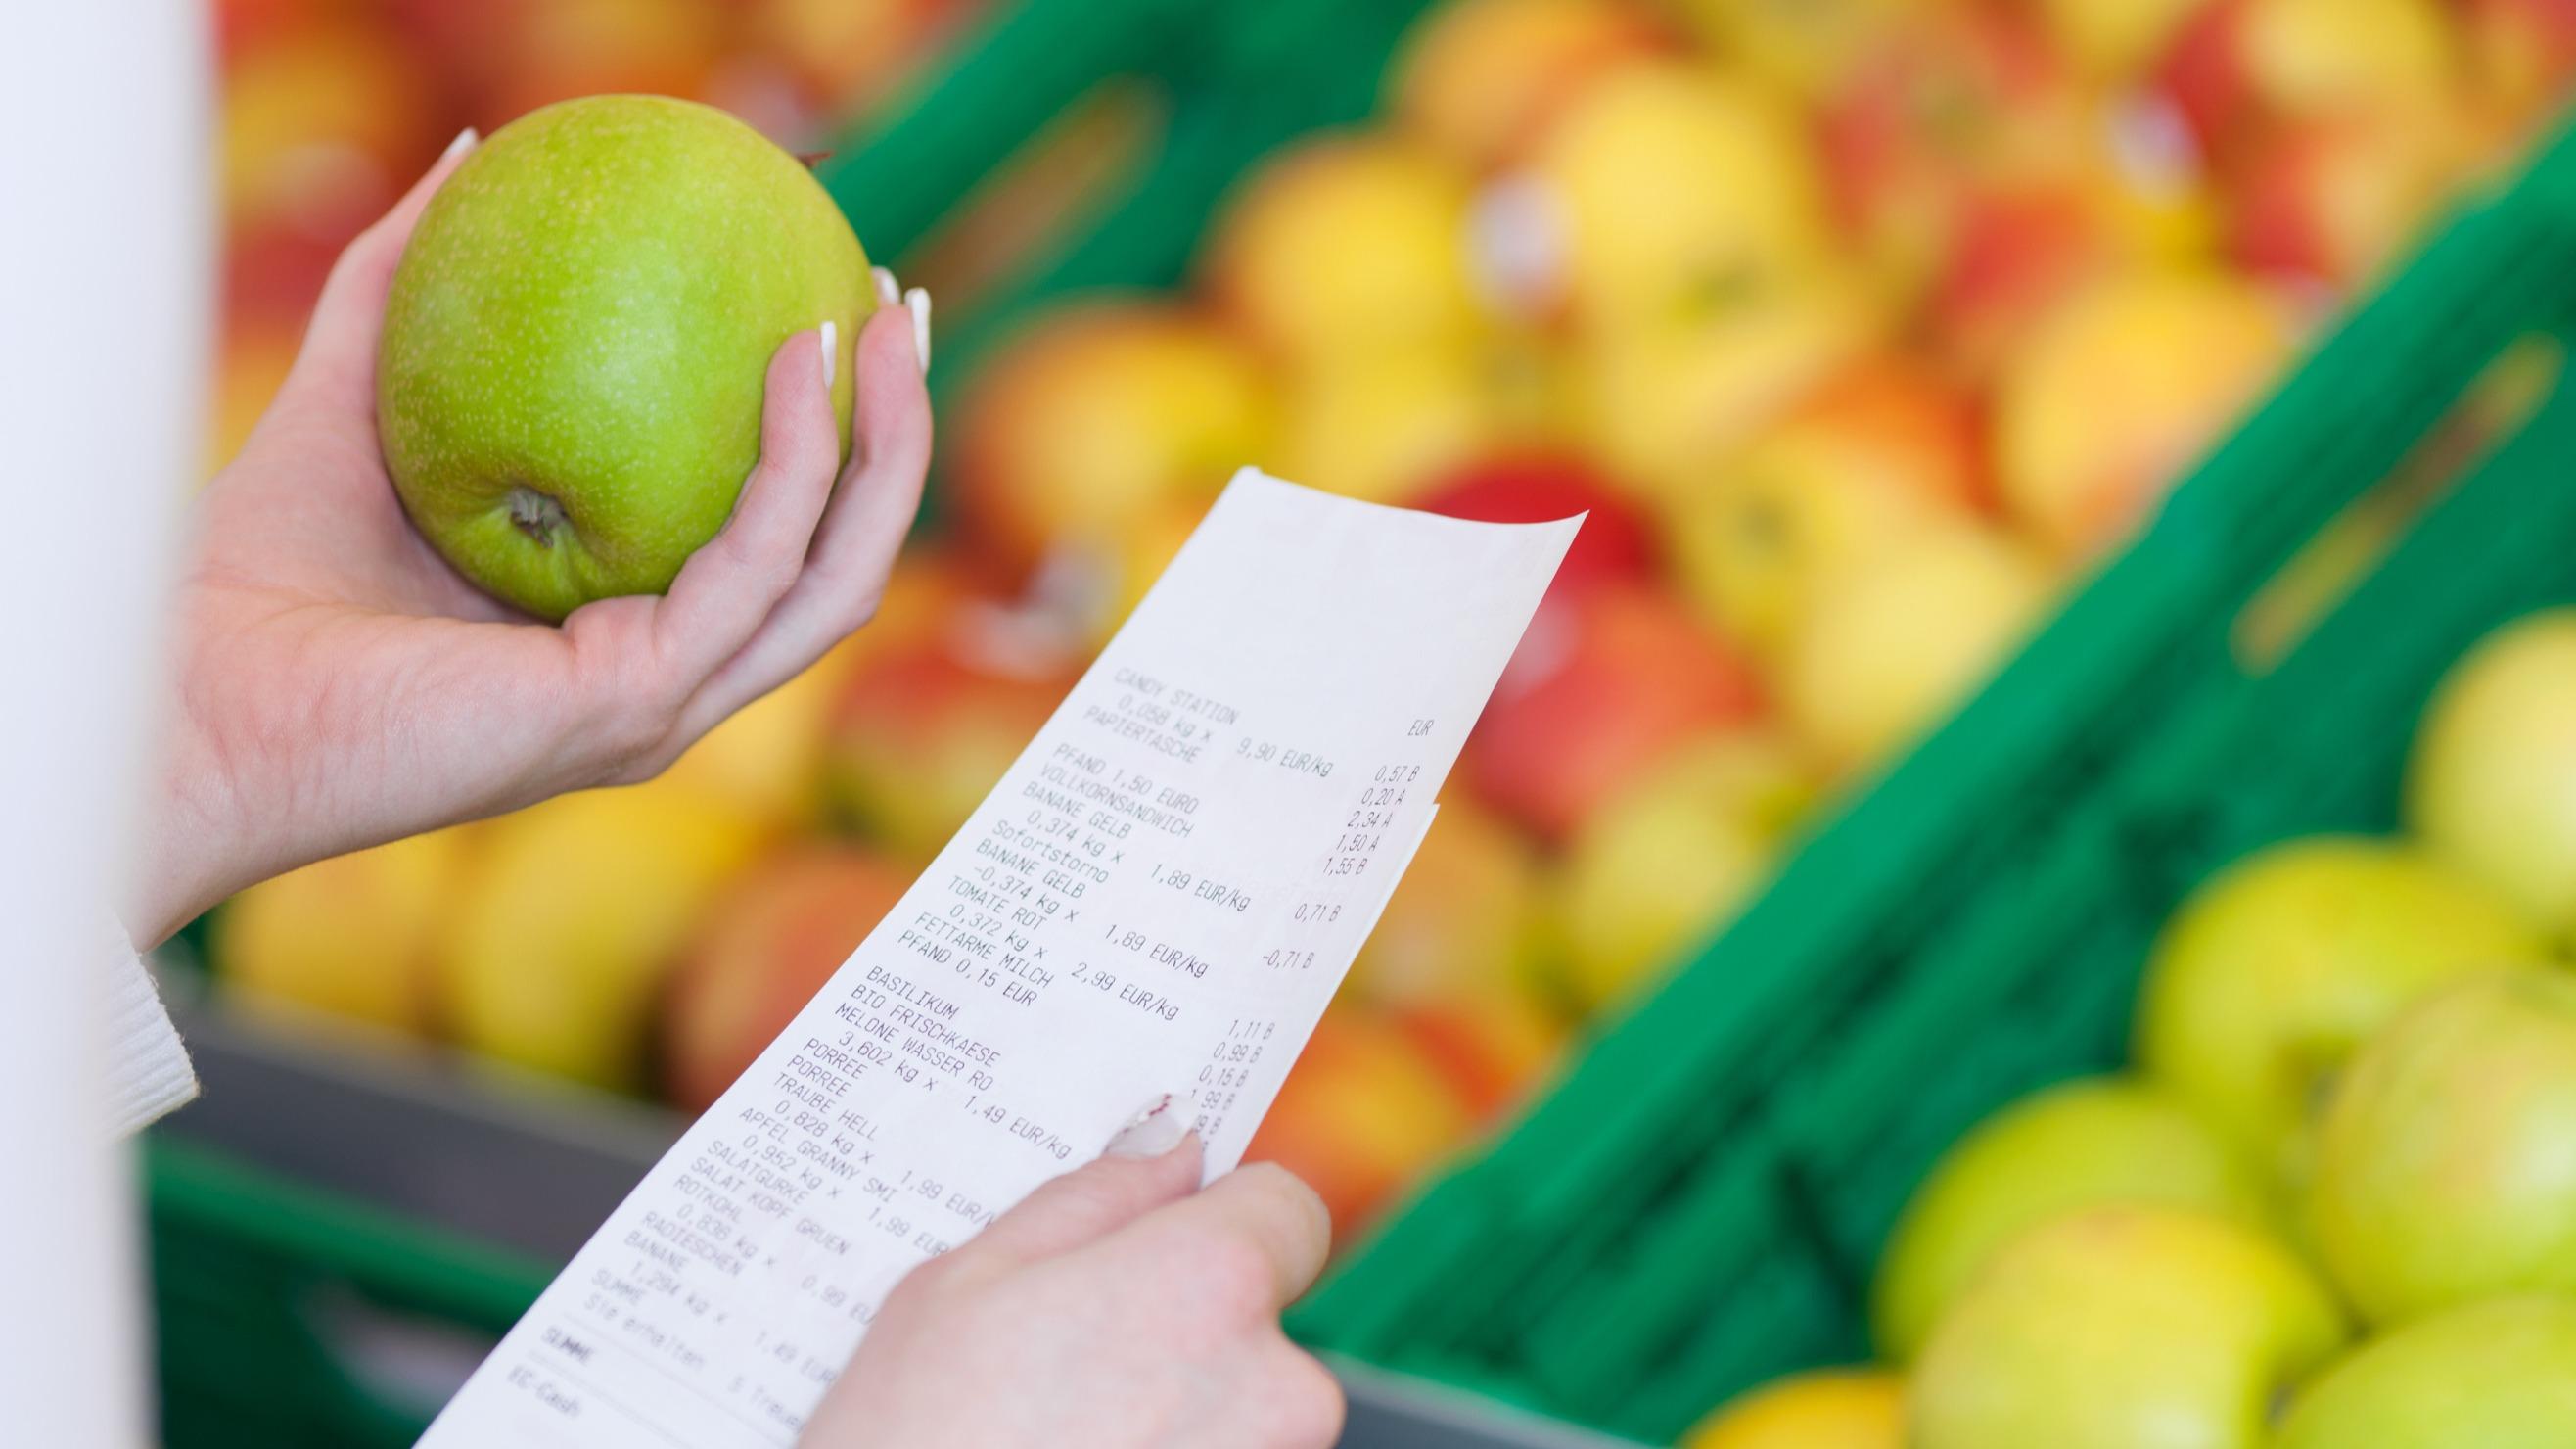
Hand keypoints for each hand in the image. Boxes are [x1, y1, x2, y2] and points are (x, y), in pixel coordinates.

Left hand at [132, 131, 931, 944]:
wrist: (189, 698)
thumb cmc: (249, 580)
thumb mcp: (352, 393)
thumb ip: (405, 281)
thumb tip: (470, 151)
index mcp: (618, 635)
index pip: (770, 544)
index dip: (829, 435)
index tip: (837, 308)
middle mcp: (661, 682)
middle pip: (838, 563)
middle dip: (897, 438)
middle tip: (902, 306)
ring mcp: (659, 706)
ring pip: (835, 578)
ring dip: (887, 449)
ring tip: (885, 321)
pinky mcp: (637, 703)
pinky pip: (757, 570)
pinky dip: (796, 463)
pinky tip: (794, 359)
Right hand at [804, 1124, 1344, 1448]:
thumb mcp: (960, 1290)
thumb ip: (1089, 1201)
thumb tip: (1168, 1148)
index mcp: (1208, 1285)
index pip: (1287, 1208)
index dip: (1219, 1220)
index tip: (1159, 1248)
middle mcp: (1278, 1385)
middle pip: (1260, 1325)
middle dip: (1183, 1338)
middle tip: (1065, 1378)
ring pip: (1246, 1417)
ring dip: (1179, 1423)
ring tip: (1059, 1445)